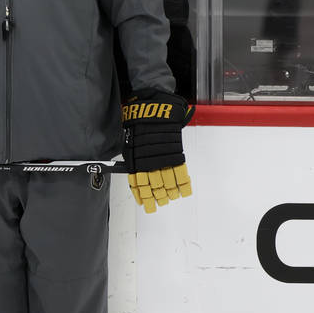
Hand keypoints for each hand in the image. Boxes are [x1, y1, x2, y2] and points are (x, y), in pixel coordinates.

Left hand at [121, 89, 192, 212]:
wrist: (154, 107)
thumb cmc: (139, 120)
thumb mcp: (129, 140)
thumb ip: (132, 157)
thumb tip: (133, 171)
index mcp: (136, 159)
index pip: (138, 183)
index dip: (141, 195)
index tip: (143, 204)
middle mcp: (149, 161)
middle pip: (153, 185)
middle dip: (155, 197)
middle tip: (157, 205)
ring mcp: (163, 158)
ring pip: (166, 182)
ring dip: (168, 193)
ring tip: (169, 199)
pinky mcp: (175, 153)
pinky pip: (180, 172)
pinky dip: (183, 183)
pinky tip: (184, 192)